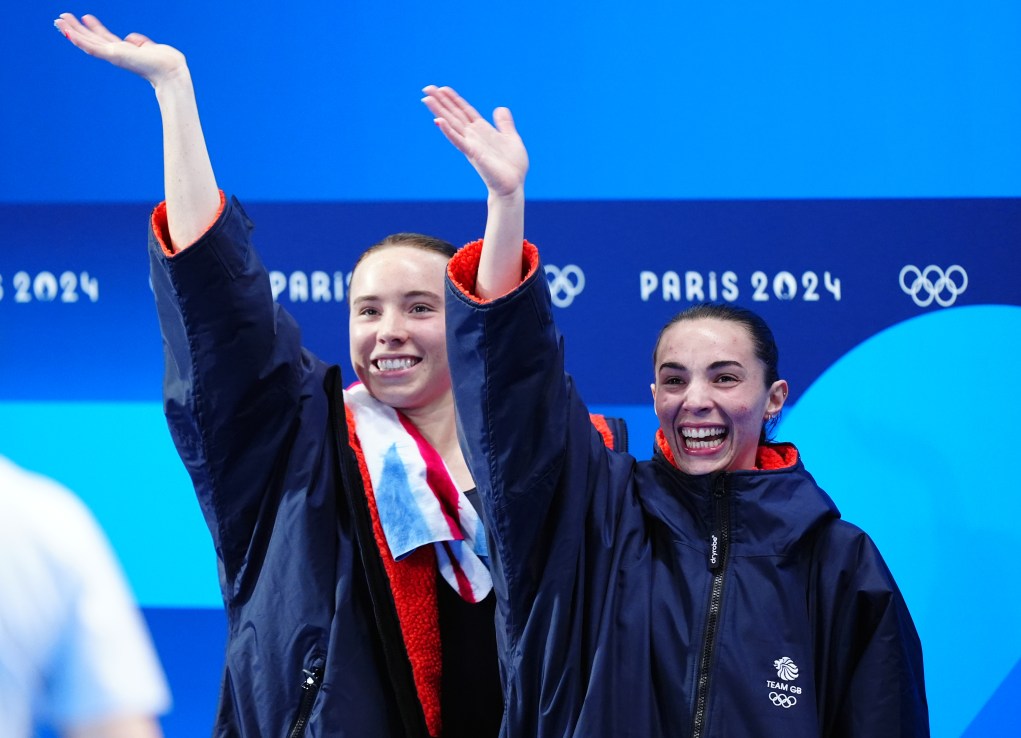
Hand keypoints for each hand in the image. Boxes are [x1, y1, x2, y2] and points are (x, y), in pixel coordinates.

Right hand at [54, 13, 187, 88]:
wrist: (171, 71)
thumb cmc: (167, 62)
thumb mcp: (152, 47)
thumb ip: (141, 42)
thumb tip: (131, 38)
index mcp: (126, 52)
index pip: (105, 38)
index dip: (94, 28)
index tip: (85, 17)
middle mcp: (117, 54)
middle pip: (92, 39)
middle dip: (76, 29)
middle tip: (61, 19)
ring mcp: (114, 56)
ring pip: (87, 43)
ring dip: (72, 32)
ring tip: (59, 22)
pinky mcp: (113, 56)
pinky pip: (92, 48)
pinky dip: (79, 40)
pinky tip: (68, 33)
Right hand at [422, 85, 528, 198]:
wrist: (513, 186)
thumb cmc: (512, 166)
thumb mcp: (511, 138)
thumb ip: (504, 124)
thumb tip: (500, 108)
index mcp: (482, 130)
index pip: (464, 111)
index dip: (454, 99)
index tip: (442, 88)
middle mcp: (473, 136)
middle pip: (454, 114)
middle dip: (441, 101)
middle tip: (426, 88)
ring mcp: (471, 145)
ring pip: (452, 124)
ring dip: (439, 111)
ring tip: (426, 99)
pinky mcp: (473, 155)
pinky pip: (458, 141)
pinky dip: (448, 131)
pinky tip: (438, 121)